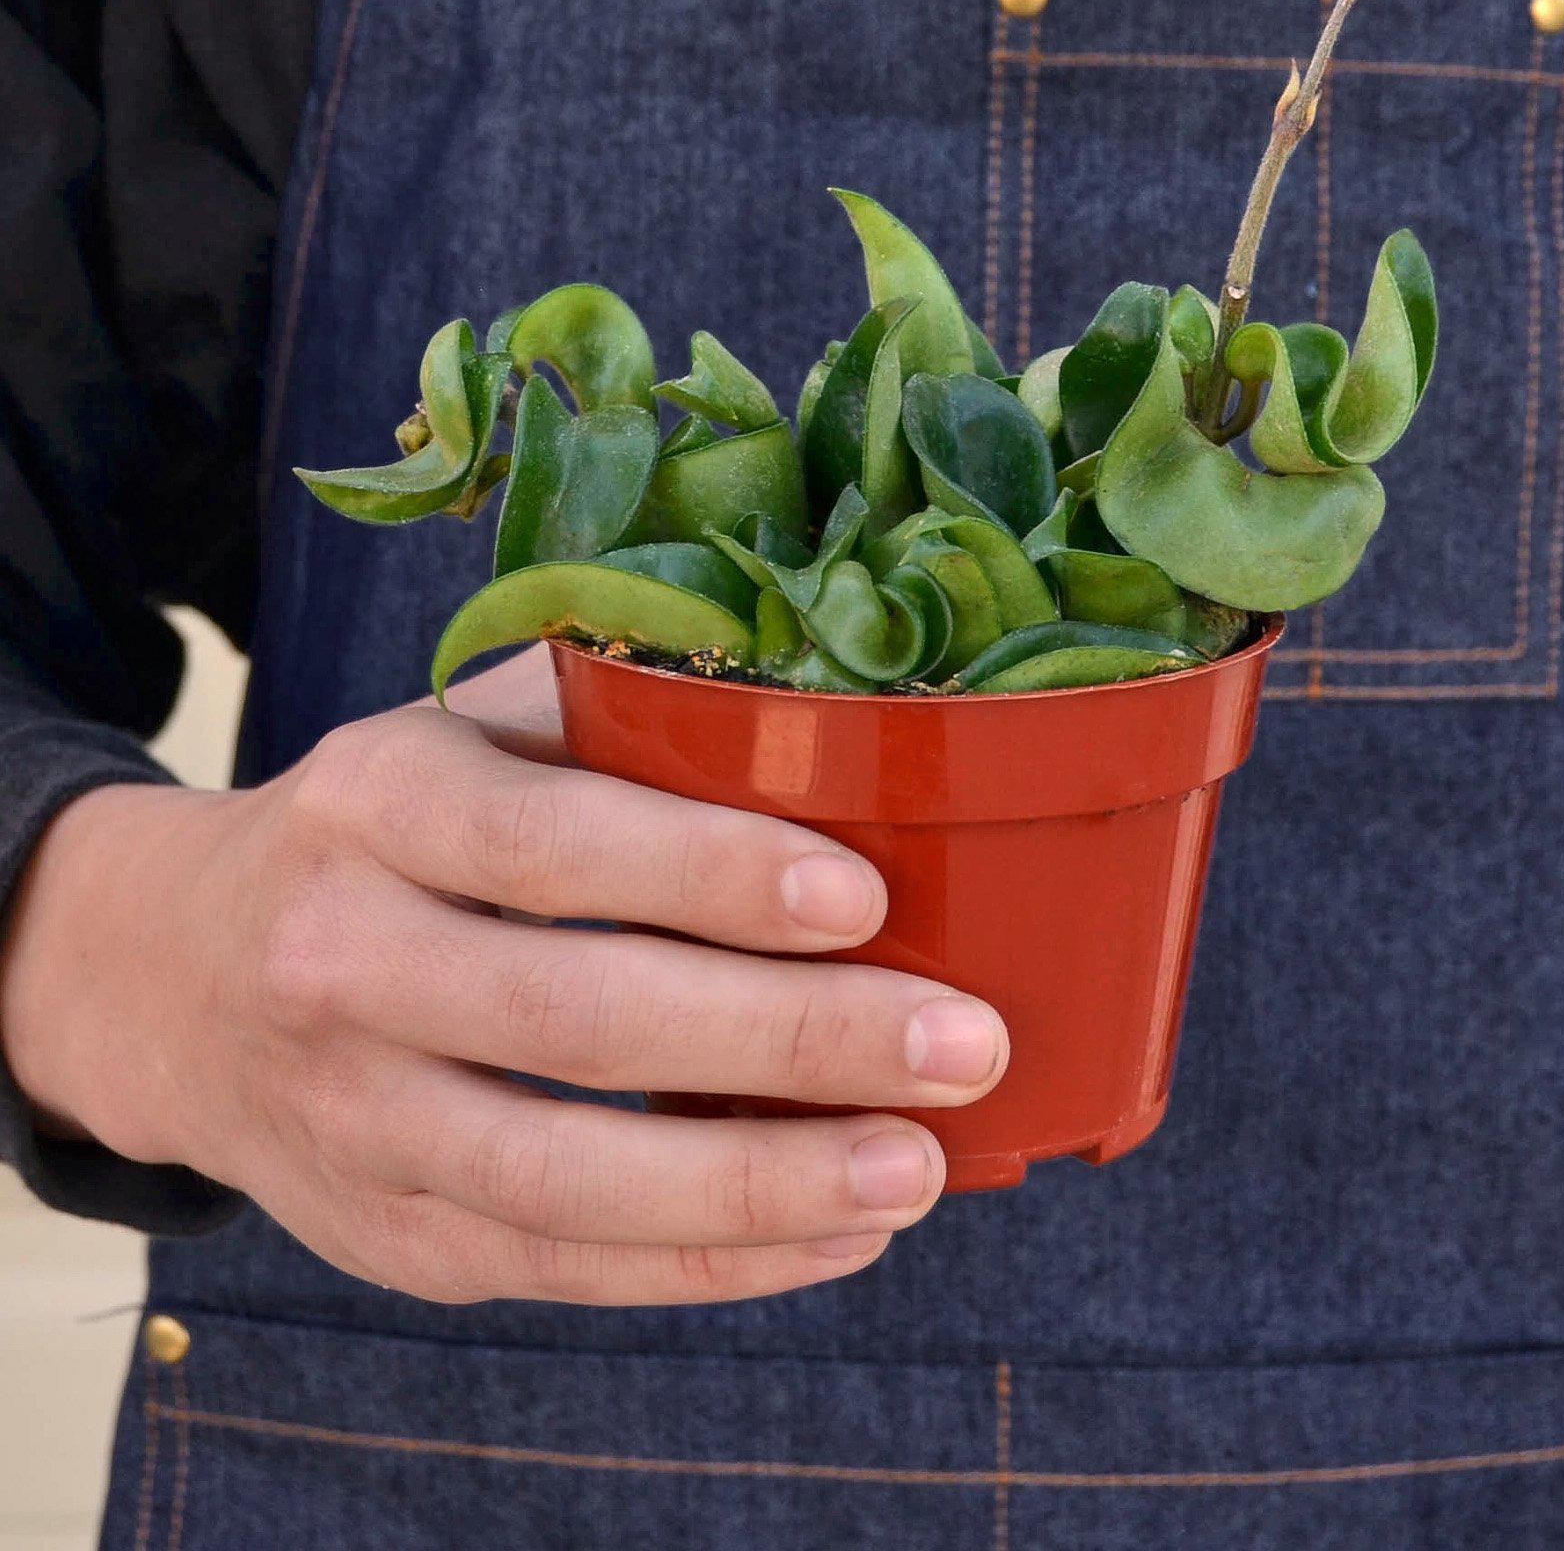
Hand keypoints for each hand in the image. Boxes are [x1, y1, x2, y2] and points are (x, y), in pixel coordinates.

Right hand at [0, 648, 1007, 1304]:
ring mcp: (353, 1119)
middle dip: (791, 1036)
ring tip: (920, 1167)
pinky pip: (563, 1267)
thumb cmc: (387, 830)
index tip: (865, 896)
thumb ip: (610, 722)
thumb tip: (842, 733)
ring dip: (765, 1183)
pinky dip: (712, 1262)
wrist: (175, 977)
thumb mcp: (461, 733)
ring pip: (568, 1178)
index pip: (550, 841)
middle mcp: (340, 960)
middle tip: (962, 1040)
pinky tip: (838, 1234)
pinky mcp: (387, 1233)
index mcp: (377, 801)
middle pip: (579, 1018)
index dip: (708, 872)